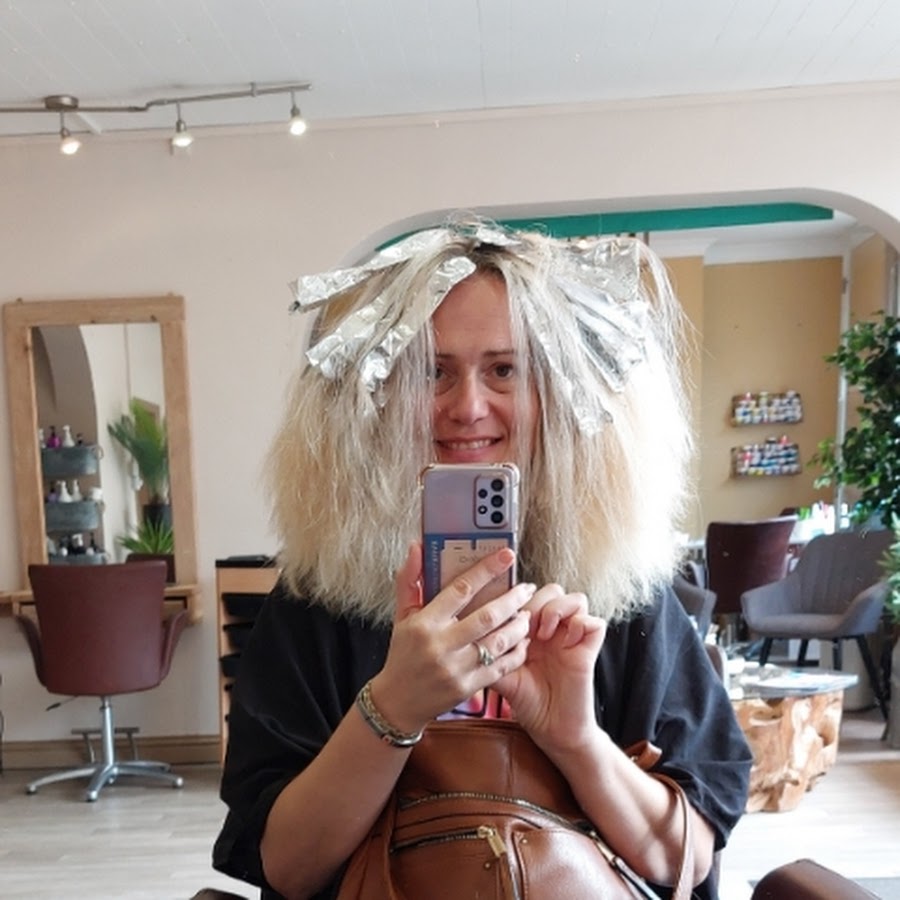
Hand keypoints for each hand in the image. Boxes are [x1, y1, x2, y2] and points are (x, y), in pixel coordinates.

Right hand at [369, 543, 533, 733]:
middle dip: (512, 599)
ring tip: (526, 613)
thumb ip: (410, 580)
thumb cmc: (402, 653)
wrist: (397, 702)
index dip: (486, 570)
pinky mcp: (467, 687)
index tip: (506, 556)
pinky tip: (523, 641)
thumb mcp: (401, 616)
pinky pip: (500, 667)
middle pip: (486, 616)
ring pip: (498, 642)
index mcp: (424, 622)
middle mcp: (440, 644)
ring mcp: (455, 668)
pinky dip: (516, 652)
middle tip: (527, 588)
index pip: (460, 589)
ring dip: (518, 626)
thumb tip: (417, 547)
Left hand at [496, 584, 606, 751]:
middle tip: (526, 626)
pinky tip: (564, 643)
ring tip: (545, 633)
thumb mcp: (502, 674)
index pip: (529, 594)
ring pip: (576, 598)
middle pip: (551, 590)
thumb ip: (489, 654)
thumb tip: (465, 637)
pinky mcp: (589, 650)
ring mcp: (573, 638)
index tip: (506, 617)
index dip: (517, 598)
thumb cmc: (528, 701)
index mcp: (532, 629)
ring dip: (558, 609)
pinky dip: (580, 625)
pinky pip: (595, 622)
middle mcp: (554, 629)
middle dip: (536, 602)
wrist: (552, 730)